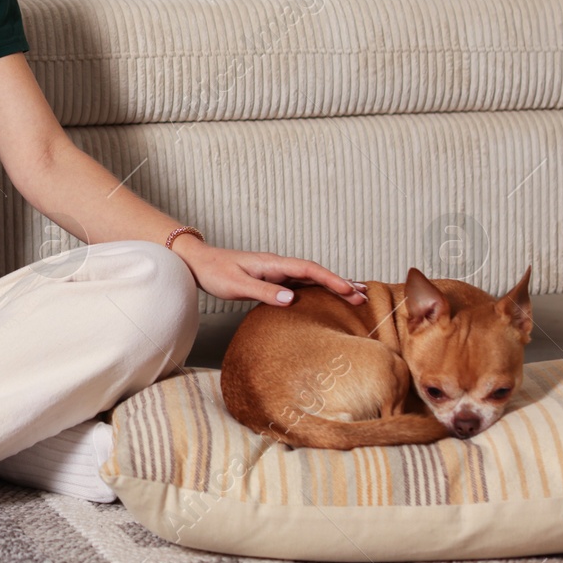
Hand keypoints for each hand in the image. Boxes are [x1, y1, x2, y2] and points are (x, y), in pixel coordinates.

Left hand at [170, 237, 367, 306]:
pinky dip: (318, 289)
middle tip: (363, 297)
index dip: (330, 279)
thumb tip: (292, 299)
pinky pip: (300, 284)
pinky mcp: (272, 279)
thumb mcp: (237, 285)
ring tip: (356, 296)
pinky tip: (327, 297)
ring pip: (310, 278)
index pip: (308, 269)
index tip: (349, 290)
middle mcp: (278, 265)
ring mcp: (276, 272)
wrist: (199, 263)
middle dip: (340, 284)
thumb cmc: (215, 272)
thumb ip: (264, 292)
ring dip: (332, 286)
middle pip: (316, 273)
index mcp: (272, 263)